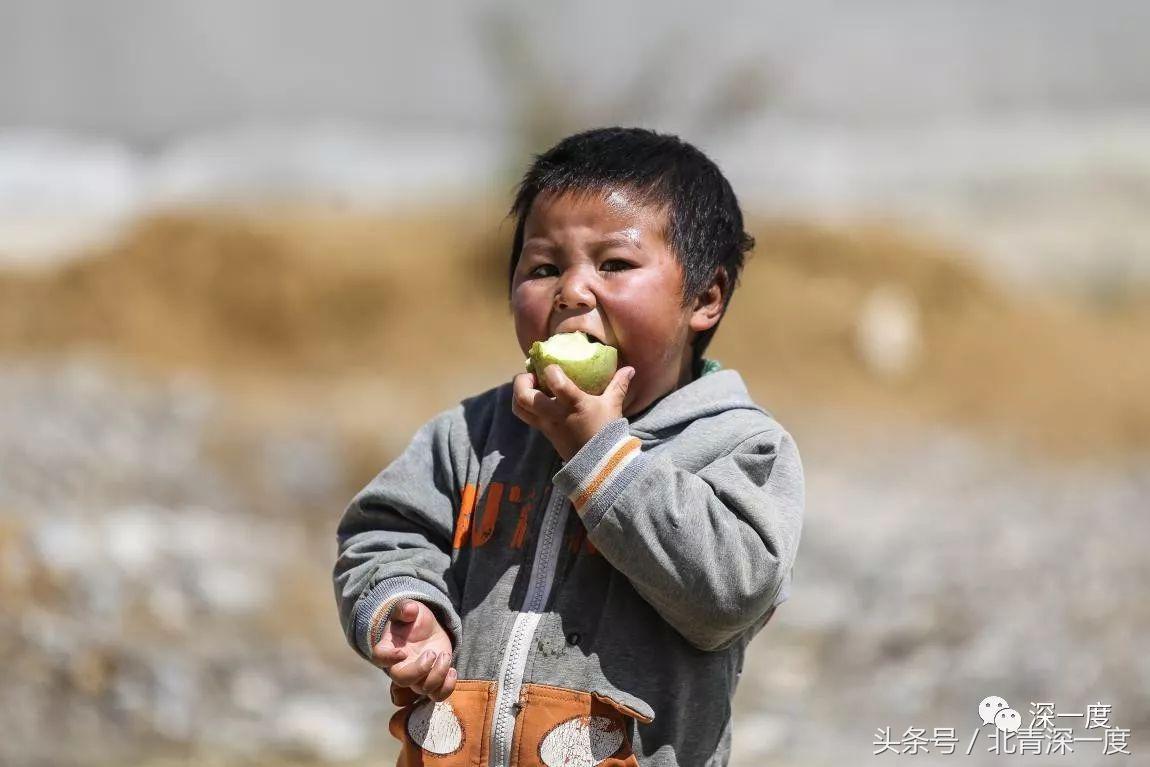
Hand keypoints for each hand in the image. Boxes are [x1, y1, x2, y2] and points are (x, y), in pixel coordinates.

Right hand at [371, 598, 456, 701]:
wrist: (427, 630)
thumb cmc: (414, 620)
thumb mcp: (410, 609)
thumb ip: (406, 608)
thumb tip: (409, 610)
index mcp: (389, 647)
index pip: (379, 657)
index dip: (388, 658)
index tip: (402, 651)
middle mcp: (400, 666)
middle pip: (402, 680)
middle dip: (419, 670)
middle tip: (432, 653)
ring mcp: (416, 677)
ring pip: (423, 689)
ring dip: (438, 675)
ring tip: (445, 655)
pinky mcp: (432, 681)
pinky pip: (437, 695)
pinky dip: (447, 688)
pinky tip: (453, 670)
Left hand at [512, 364, 635, 461]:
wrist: (599, 463)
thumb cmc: (606, 431)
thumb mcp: (613, 405)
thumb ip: (618, 384)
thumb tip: (630, 368)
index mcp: (574, 405)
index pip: (556, 384)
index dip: (550, 370)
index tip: (552, 365)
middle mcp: (555, 414)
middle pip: (526, 397)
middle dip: (523, 381)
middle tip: (532, 375)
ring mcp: (547, 424)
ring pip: (520, 408)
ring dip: (518, 394)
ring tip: (530, 385)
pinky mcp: (544, 431)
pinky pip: (526, 416)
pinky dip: (524, 405)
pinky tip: (536, 398)